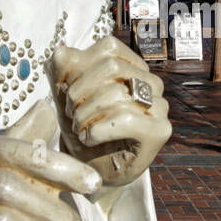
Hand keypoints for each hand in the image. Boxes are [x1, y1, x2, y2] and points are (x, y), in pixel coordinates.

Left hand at [50, 36, 171, 188]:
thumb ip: (62, 72)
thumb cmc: (84, 130)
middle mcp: (151, 83)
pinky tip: (89, 139)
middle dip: (80, 91)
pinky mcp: (160, 130)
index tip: (67, 92)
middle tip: (71, 114)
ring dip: (85, 114)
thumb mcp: (66, 98)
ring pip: (116, 93)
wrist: (93, 171)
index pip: (109, 48)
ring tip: (79, 128)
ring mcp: (159, 106)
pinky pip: (125, 118)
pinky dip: (98, 130)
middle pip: (111, 66)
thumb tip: (60, 51)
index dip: (81, 67)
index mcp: (133, 67)